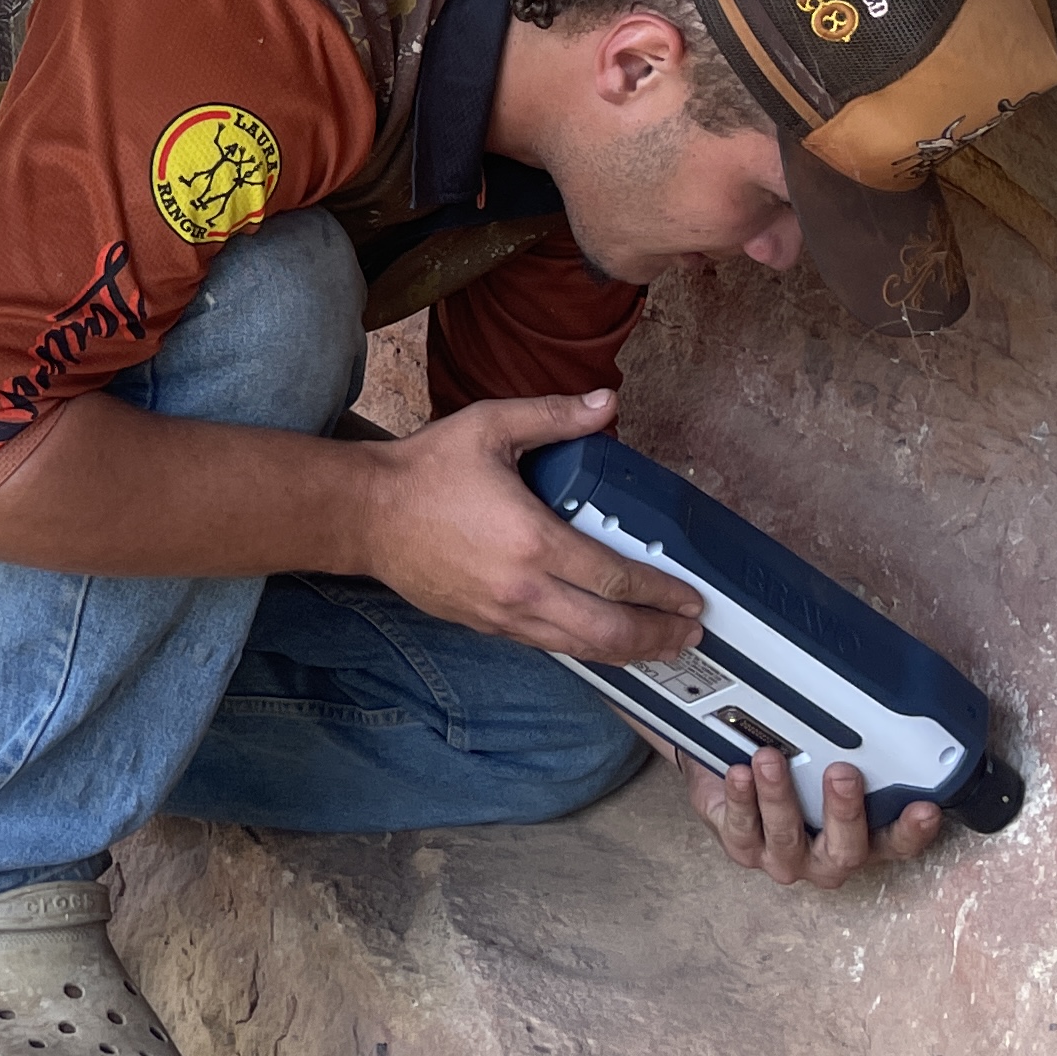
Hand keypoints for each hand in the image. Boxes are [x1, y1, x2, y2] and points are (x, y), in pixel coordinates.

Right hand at [360, 387, 705, 664]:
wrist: (365, 514)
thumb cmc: (424, 471)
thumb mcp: (490, 426)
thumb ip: (553, 416)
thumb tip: (606, 404)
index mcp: (532, 540)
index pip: (615, 577)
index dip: (661, 592)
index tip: (691, 597)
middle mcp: (523, 589)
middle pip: (607, 629)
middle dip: (657, 635)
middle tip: (690, 633)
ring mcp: (503, 614)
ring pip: (579, 649)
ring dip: (626, 652)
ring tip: (659, 647)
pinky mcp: (485, 625)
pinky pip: (548, 647)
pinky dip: (583, 649)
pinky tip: (600, 642)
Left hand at [679, 745, 946, 889]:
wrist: (734, 774)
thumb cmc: (796, 763)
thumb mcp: (829, 750)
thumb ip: (862, 732)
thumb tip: (891, 681)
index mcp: (861, 837)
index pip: (897, 841)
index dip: (913, 829)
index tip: (925, 806)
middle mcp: (826, 854)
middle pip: (846, 848)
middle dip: (845, 811)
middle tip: (842, 773)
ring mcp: (785, 856)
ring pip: (787, 837)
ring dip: (780, 797)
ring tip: (771, 759)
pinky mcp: (742, 846)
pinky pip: (741, 829)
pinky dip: (740, 800)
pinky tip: (738, 772)